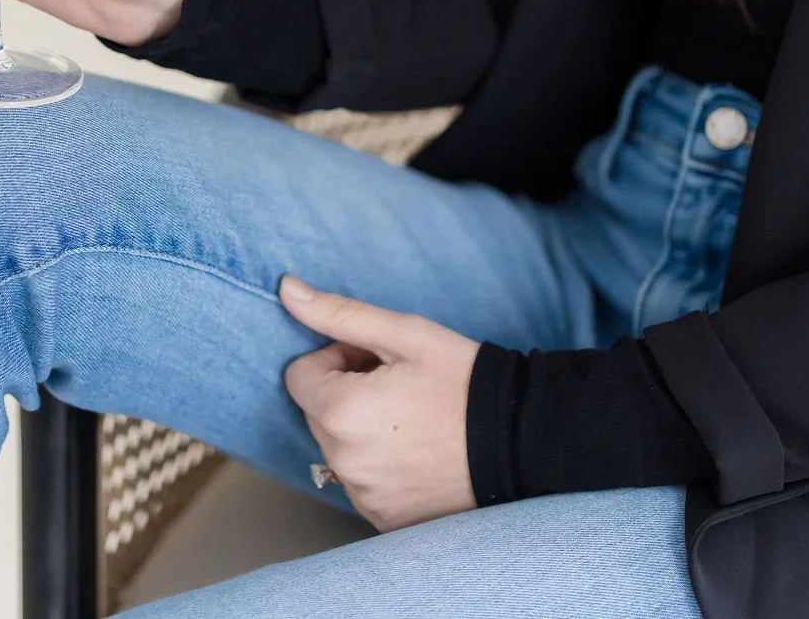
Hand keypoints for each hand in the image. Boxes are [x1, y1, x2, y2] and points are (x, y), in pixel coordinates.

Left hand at [278, 274, 479, 532]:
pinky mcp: (385, 519)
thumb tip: (286, 290)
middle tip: (398, 388)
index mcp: (340, 411)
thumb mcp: (405, 334)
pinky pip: (362, 483)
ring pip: (338, 450)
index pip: (299, 376)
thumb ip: (339, 314)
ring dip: (360, 432)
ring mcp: (364, 495)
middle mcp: (343, 460)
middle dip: (346, 394)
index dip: (334, 360)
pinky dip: (379, 467)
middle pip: (317, 414)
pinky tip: (417, 453)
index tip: (374, 361)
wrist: (521, 442)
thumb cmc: (463, 382)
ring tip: (412, 421)